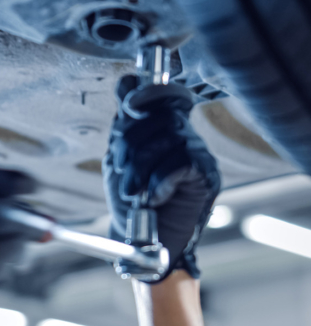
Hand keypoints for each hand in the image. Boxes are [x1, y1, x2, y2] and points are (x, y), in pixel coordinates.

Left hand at [103, 75, 220, 279]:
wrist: (143, 244)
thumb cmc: (131, 205)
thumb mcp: (119, 161)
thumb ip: (123, 126)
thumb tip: (127, 81)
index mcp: (161, 129)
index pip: (161, 94)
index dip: (145, 95)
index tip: (128, 108)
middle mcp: (183, 136)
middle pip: (159, 116)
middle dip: (130, 145)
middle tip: (121, 173)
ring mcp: (197, 154)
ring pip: (169, 137)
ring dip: (140, 168)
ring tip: (132, 193)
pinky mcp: (206, 175)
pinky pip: (181, 162)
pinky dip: (159, 181)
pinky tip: (152, 198)